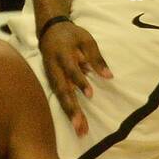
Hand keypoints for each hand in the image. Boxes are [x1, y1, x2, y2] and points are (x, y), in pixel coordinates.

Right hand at [38, 19, 111, 136]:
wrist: (49, 29)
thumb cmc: (71, 35)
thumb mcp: (86, 40)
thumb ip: (96, 58)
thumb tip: (109, 76)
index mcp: (63, 54)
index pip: (71, 70)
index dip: (80, 82)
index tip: (90, 94)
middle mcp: (54, 68)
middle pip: (62, 90)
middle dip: (71, 108)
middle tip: (79, 125)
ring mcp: (51, 76)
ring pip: (59, 97)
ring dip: (69, 114)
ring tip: (79, 129)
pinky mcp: (51, 81)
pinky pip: (58, 97)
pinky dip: (66, 110)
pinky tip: (75, 122)